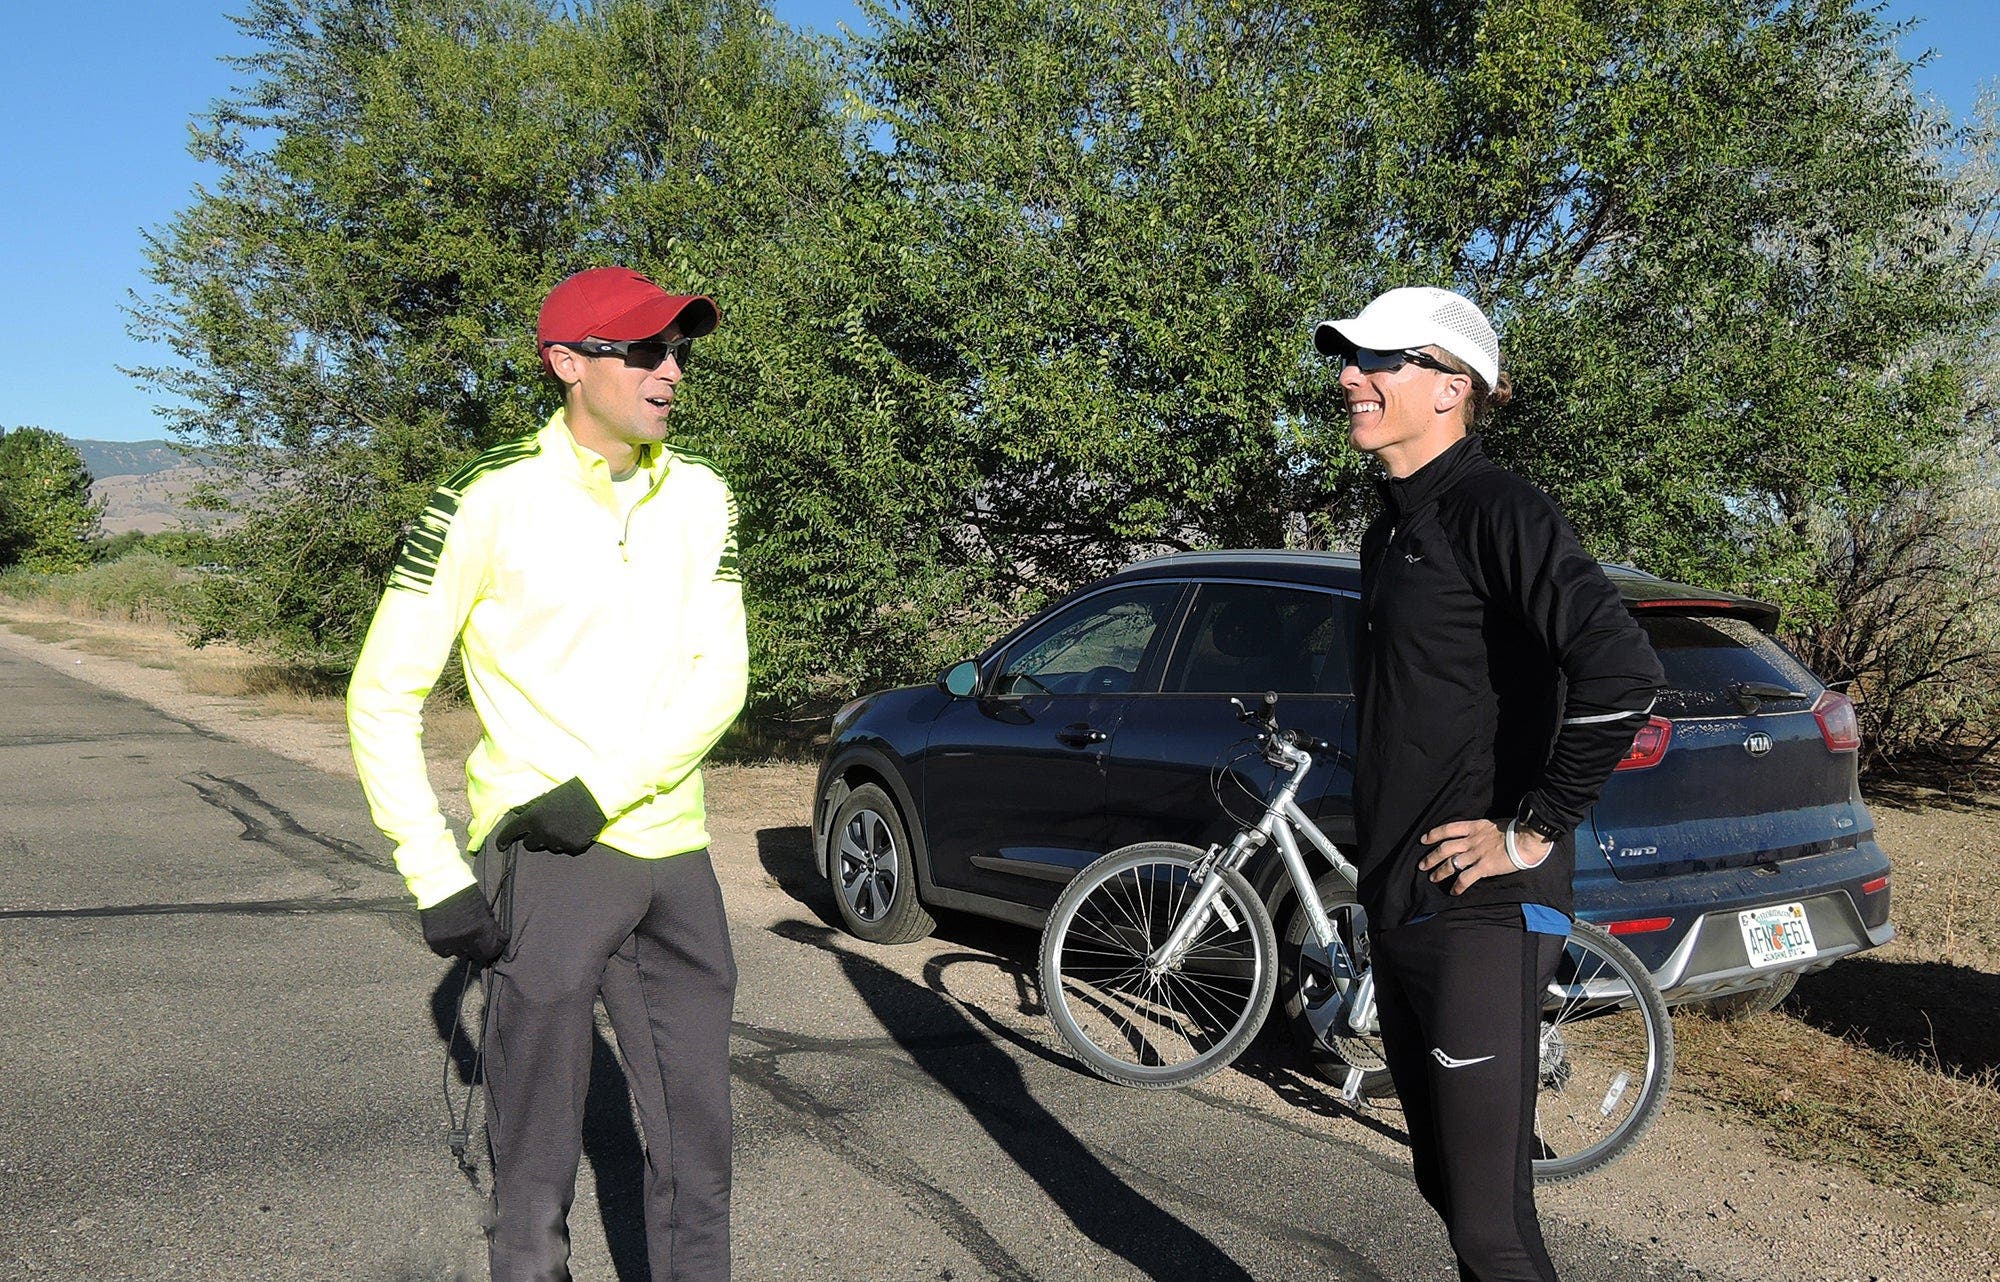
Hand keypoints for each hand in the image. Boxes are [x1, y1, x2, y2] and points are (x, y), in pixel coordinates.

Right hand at [419, 884, 506, 964]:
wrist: (440, 885)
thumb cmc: (465, 893)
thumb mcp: (484, 908)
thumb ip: (490, 926)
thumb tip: (497, 938)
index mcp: (481, 929)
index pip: (492, 951)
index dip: (494, 949)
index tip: (495, 947)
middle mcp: (465, 939)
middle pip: (477, 956)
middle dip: (481, 951)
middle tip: (480, 945)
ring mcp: (448, 942)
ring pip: (461, 955)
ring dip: (464, 949)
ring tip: (463, 937)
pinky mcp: (434, 942)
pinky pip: (445, 953)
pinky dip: (448, 948)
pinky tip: (450, 938)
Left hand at [493, 777, 606, 854]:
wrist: (597, 796)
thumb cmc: (571, 792)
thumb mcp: (547, 798)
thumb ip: (531, 808)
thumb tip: (517, 812)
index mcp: (533, 818)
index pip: (511, 831)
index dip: (503, 839)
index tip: (501, 845)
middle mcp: (543, 832)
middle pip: (529, 845)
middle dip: (533, 839)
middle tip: (543, 829)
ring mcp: (558, 841)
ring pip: (549, 846)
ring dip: (552, 839)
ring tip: (565, 825)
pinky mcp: (573, 847)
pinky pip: (565, 848)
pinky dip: (568, 841)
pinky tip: (576, 829)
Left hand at [1418, 819, 1550, 893]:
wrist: (1526, 838)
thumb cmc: (1515, 830)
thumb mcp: (1493, 824)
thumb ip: (1482, 831)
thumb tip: (1478, 836)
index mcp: (1474, 827)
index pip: (1448, 829)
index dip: (1434, 834)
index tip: (1424, 839)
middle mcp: (1471, 840)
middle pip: (1445, 848)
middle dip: (1431, 857)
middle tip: (1422, 865)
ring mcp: (1476, 854)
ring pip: (1451, 864)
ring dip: (1440, 872)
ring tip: (1432, 878)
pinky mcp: (1484, 867)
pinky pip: (1466, 878)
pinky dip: (1458, 886)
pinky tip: (1453, 891)